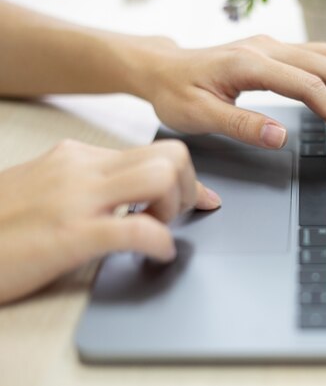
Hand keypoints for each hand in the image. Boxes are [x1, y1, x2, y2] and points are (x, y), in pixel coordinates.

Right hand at [0, 139, 219, 303]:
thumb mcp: (47, 190)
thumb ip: (92, 186)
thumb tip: (133, 198)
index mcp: (77, 157)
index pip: (154, 150)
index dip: (185, 176)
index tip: (198, 198)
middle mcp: (81, 168)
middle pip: (171, 154)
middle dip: (187, 187)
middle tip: (172, 215)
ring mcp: (76, 198)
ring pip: (162, 177)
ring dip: (175, 209)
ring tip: (158, 232)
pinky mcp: (70, 235)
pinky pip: (139, 231)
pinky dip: (160, 245)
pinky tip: (154, 256)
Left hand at [135, 35, 325, 147]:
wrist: (162, 69)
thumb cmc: (176, 93)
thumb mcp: (199, 115)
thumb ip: (241, 125)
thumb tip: (281, 137)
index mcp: (249, 64)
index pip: (309, 86)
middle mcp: (267, 48)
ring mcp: (273, 46)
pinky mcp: (274, 51)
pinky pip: (319, 56)